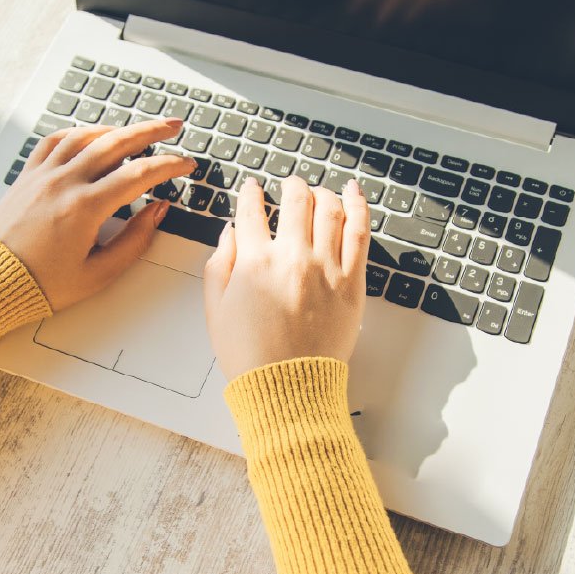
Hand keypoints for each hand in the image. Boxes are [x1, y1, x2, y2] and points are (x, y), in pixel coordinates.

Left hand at [0, 119, 194, 310]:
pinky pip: (54, 141)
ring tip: (137, 130)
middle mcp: (64, 183)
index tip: (186, 163)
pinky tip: (91, 136)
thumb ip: (134, 241)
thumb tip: (157, 212)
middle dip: (150, 131)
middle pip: (116, 143)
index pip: (139, 175)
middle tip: (173, 126)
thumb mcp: (98, 273)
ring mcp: (43, 175)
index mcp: (85, 208)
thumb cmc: (42, 284)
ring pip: (85, 136)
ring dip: (116, 129)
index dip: (168, 166)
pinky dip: (78, 133)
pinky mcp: (27, 176)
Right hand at [203, 176, 370, 380]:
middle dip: (291, 185)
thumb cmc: (249, 356)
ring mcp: (326, 268)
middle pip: (296, 200)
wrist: (287, 388)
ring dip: (322, 193)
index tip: (252, 188)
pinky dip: (358, 206)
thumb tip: (230, 232)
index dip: (250, 193)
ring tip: (319, 192)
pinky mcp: (352, 283)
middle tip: (290, 185)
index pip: (251, 210)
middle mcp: (292, 257)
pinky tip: (354, 193)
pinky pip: (359, 233)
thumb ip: (220, 264)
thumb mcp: (215, 310)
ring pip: (329, 209)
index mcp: (254, 262)